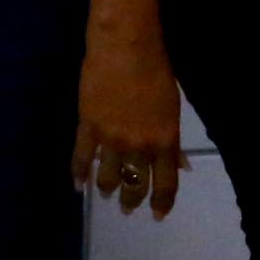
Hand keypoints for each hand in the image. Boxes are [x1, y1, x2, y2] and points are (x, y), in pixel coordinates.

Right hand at [72, 24, 184, 217]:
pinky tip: (78, 185)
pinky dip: (79, 173)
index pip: (166, 182)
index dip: (162, 202)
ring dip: (106, 189)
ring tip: (104, 193)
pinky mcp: (88, 126)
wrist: (126, 45)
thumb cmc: (157, 69)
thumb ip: (172, 141)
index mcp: (165, 140)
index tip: (157, 214)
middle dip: (132, 200)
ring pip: (108, 176)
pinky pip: (82, 157)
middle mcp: (139, 146)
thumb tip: (180, 163)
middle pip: (135, 184)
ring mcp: (111, 138)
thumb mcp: (172, 108)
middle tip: (127, 208)